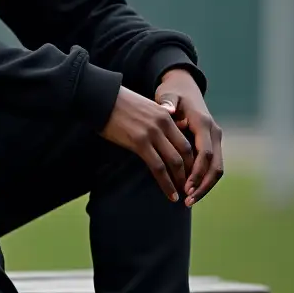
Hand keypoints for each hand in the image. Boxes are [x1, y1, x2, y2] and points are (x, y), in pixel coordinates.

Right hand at [101, 86, 194, 201]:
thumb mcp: (146, 107)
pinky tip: (171, 194)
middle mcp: (163, 124)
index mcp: (166, 115)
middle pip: (185, 152)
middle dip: (190, 172)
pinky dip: (166, 184)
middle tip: (190, 186)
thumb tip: (164, 135)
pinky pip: (158, 167)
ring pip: (174, 162)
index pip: (187, 141)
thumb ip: (158, 119)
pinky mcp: (139, 143)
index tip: (191, 173)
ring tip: (182, 194)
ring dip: (180, 181)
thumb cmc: (119, 104)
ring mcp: (152, 134)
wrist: (101, 98)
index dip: (192, 160)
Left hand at [156, 69, 223, 206]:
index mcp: (203, 123)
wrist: (184, 87)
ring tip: (188, 200)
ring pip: (216, 169)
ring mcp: (215, 139)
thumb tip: (168, 110)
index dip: (197, 172)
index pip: (205, 152)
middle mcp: (214, 132)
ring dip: (204, 187)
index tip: (185, 186)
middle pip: (215, 165)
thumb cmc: (173, 93)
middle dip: (203, 185)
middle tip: (187, 200)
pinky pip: (212, 167)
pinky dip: (203, 181)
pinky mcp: (212, 145)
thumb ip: (168, 102)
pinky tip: (191, 192)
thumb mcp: (168, 94)